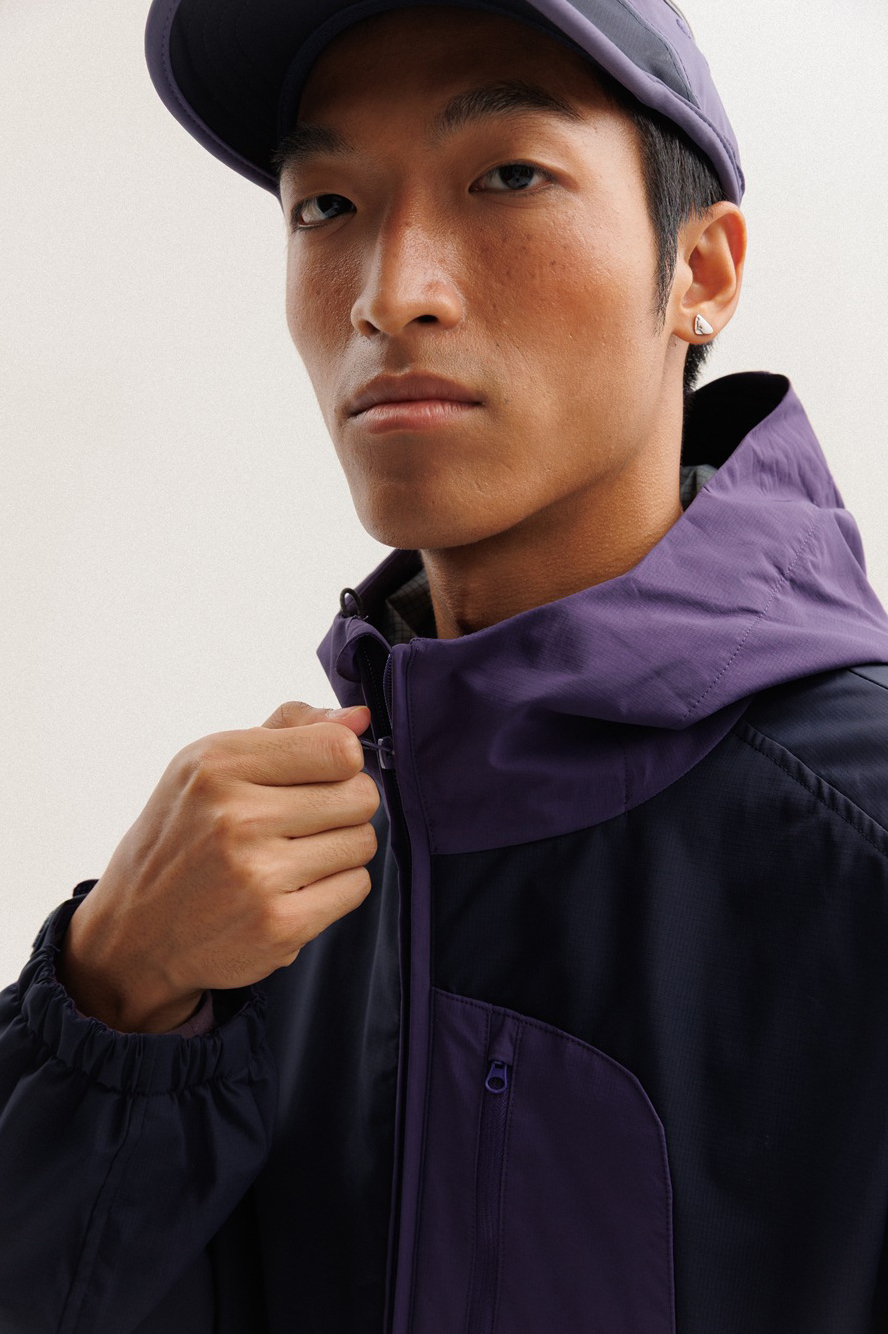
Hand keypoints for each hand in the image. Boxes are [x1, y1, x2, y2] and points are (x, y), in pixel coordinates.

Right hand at [57, 701, 377, 1031]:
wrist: (135, 933)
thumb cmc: (184, 835)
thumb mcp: (213, 764)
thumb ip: (291, 729)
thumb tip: (361, 719)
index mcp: (218, 764)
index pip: (340, 749)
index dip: (342, 763)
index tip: (318, 777)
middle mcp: (236, 816)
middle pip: (361, 795)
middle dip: (344, 806)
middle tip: (305, 822)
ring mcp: (257, 875)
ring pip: (363, 842)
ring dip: (341, 849)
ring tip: (295, 855)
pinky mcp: (279, 926)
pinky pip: (356, 887)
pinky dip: (336, 888)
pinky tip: (296, 889)